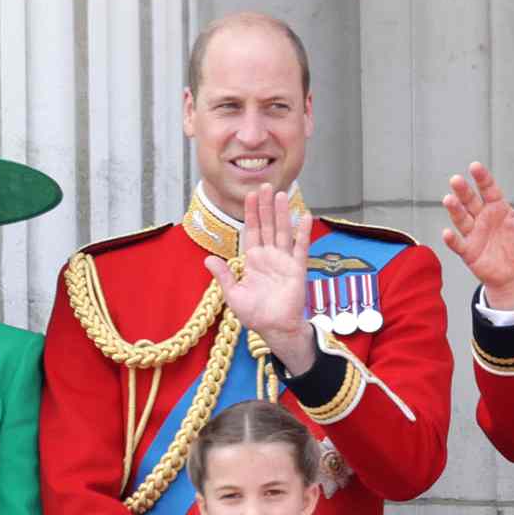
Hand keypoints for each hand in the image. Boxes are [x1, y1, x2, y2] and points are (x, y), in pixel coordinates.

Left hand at [207, 185, 315, 370]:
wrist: (275, 329)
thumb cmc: (255, 315)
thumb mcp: (233, 295)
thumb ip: (223, 275)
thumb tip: (208, 259)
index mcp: (254, 260)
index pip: (252, 231)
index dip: (251, 213)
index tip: (251, 195)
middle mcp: (270, 256)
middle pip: (267, 225)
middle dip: (266, 206)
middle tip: (266, 185)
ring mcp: (284, 261)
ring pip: (282, 231)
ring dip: (282, 213)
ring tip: (281, 194)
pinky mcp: (297, 269)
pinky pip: (301, 247)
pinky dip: (303, 232)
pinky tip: (305, 216)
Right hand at [440, 162, 513, 308]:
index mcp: (497, 207)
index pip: (488, 189)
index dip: (482, 178)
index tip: (475, 167)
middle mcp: (482, 217)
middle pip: (470, 200)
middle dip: (463, 190)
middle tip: (456, 180)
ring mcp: (473, 233)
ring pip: (461, 218)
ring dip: (454, 209)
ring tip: (448, 199)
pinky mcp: (468, 251)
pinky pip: (458, 244)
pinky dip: (451, 239)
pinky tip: (447, 233)